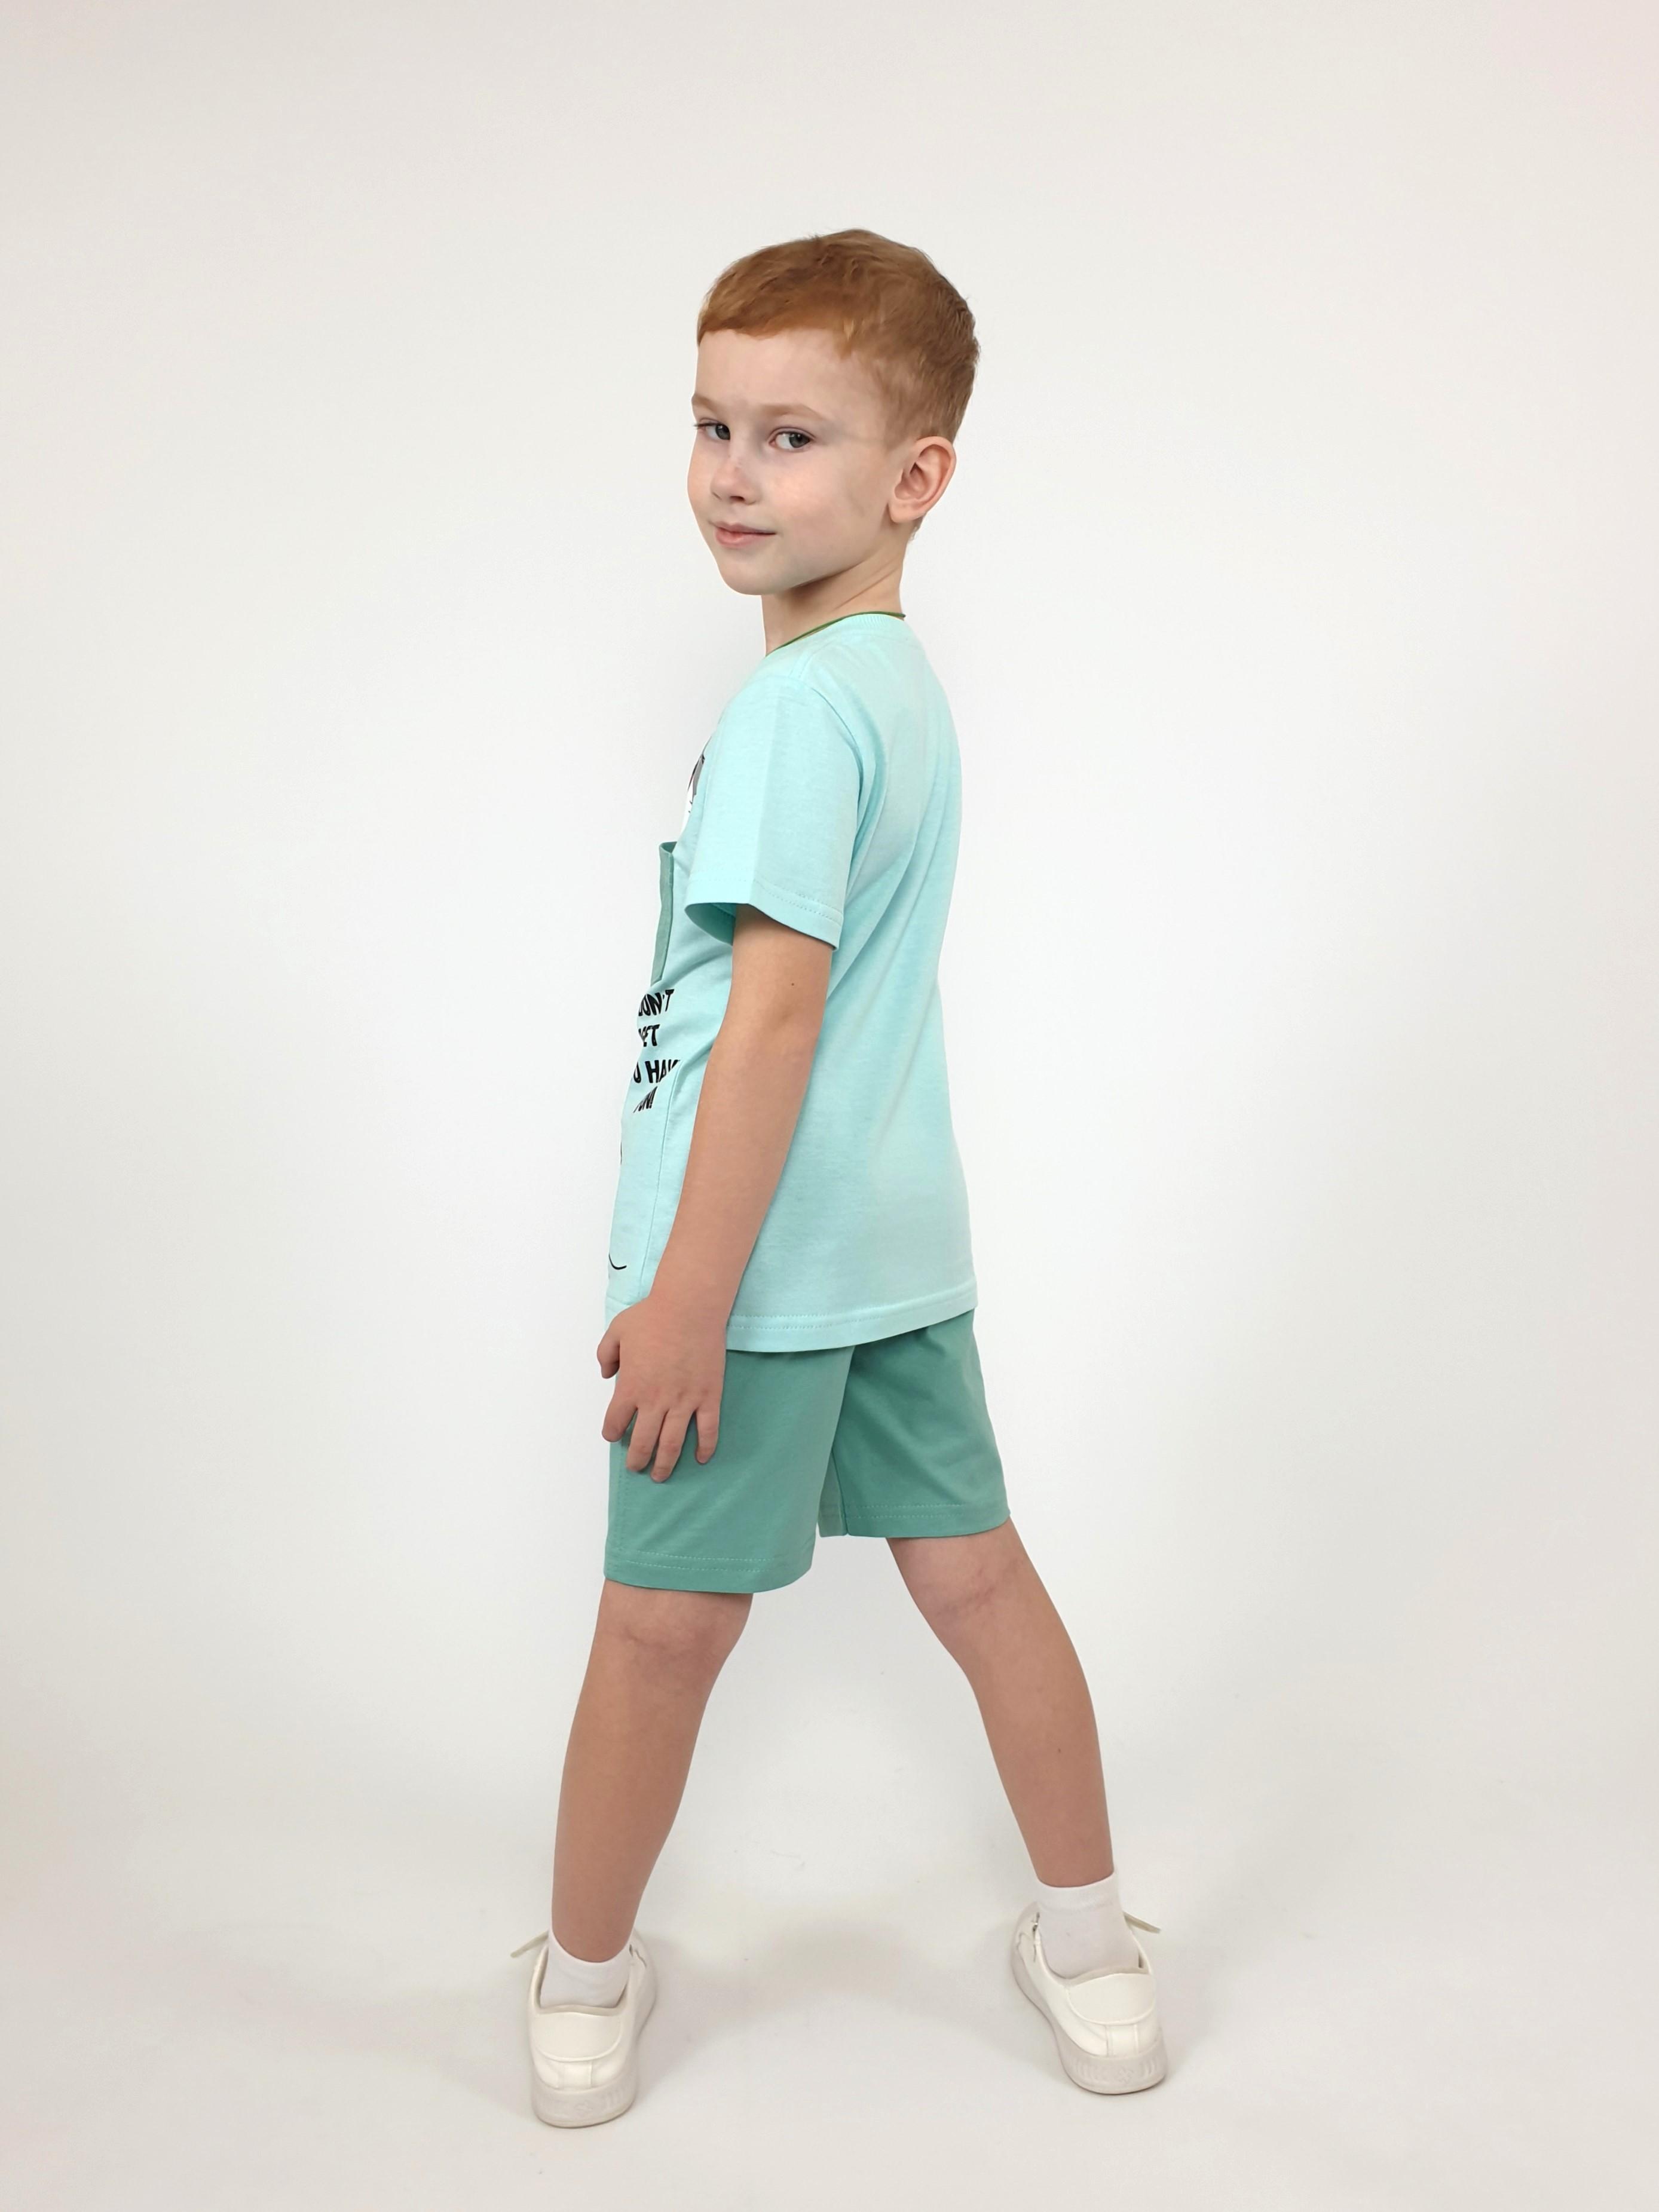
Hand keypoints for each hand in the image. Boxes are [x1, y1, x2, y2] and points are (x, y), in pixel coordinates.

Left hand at [596, 1292, 725, 1480]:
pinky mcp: (709, 1397)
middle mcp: (656, 1401)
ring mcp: (684, 1402)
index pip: (616, 1422)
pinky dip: (704, 1448)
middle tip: (636, 1467)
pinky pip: (708, 1430)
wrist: (690, 1308)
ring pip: (673, 1444)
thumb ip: (605, 1355)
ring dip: (665, 1464)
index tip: (613, 1436)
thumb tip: (607, 1375)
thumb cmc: (652, 1316)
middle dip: (637, 1460)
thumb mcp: (616, 1331)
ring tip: (659, 1475)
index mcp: (631, 1387)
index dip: (612, 1433)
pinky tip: (700, 1459)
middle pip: (643, 1443)